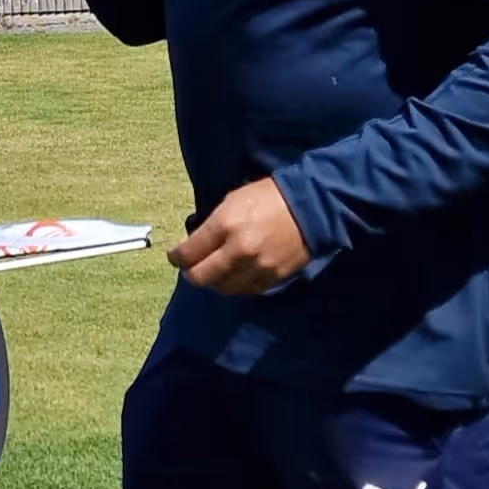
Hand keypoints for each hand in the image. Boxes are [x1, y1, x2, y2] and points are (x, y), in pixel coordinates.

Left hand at [168, 179, 311, 295]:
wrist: (314, 206)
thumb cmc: (269, 197)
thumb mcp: (232, 201)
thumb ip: (211, 226)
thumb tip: (193, 244)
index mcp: (225, 225)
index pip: (188, 253)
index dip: (176, 257)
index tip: (175, 256)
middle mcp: (239, 251)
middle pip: (201, 277)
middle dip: (191, 273)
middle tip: (191, 268)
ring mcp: (257, 267)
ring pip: (223, 288)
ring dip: (214, 282)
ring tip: (213, 273)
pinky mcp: (274, 278)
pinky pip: (246, 291)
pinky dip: (236, 285)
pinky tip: (235, 276)